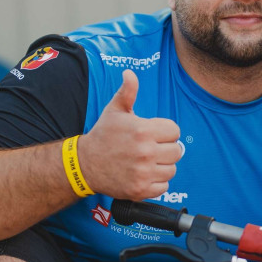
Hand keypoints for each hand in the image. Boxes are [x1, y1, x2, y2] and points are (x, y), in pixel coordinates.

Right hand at [78, 70, 181, 199]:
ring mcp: (144, 173)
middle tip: (151, 148)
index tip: (153, 134)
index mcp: (143, 130)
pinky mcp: (141, 189)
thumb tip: (130, 72)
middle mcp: (145, 152)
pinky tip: (144, 174)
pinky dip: (157, 183)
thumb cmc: (103, 135)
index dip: (165, 132)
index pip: (175, 131)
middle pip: (177, 151)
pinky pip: (164, 187)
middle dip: (166, 149)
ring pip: (172, 169)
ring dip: (162, 166)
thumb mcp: (114, 110)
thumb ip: (127, 92)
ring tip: (147, 162)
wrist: (84, 164)